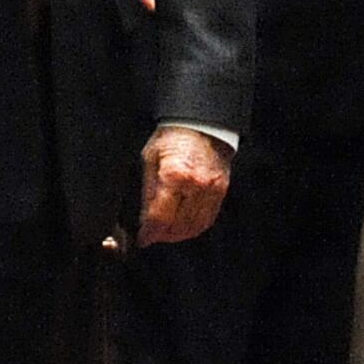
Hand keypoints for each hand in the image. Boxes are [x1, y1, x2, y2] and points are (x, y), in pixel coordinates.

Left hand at [137, 126, 232, 244]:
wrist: (202, 125)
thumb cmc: (174, 137)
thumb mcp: (150, 159)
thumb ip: (148, 191)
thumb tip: (144, 218)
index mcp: (175, 175)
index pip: (160, 217)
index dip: (149, 233)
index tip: (143, 238)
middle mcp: (196, 186)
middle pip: (177, 226)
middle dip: (162, 235)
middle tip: (152, 235)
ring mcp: (211, 190)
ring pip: (193, 227)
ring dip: (178, 235)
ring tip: (166, 232)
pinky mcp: (220, 192)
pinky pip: (207, 220)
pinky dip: (193, 227)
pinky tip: (183, 226)